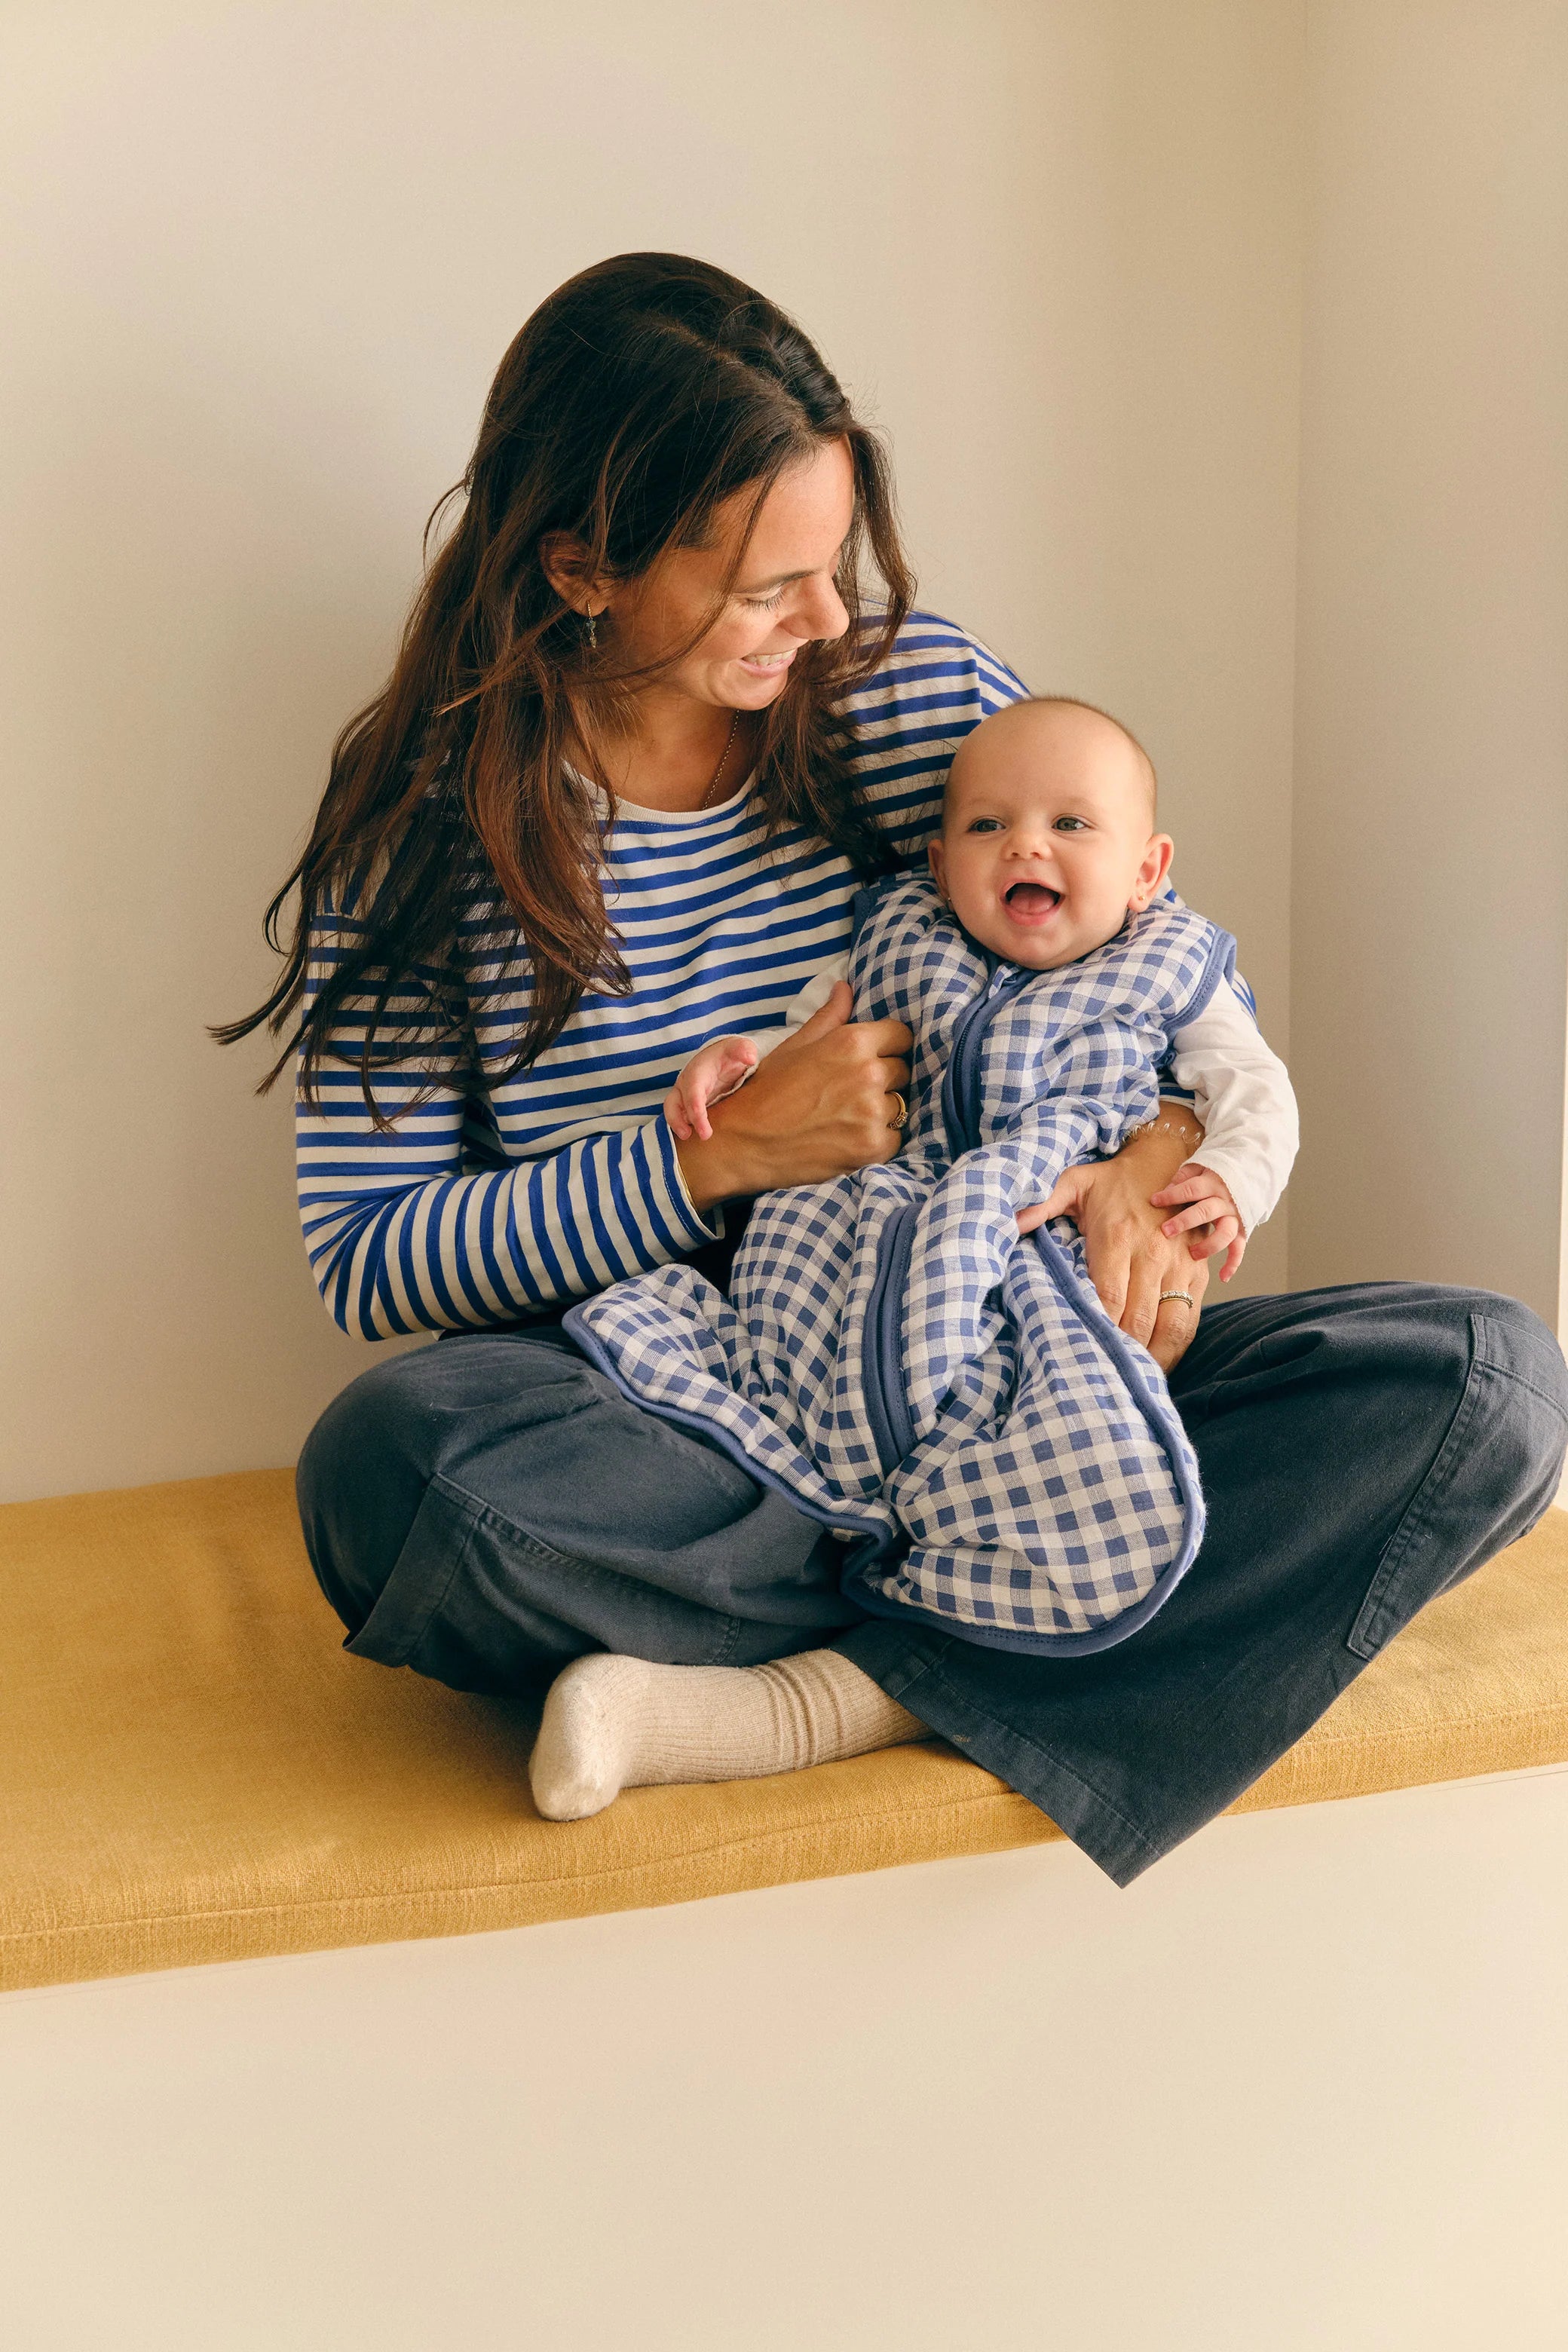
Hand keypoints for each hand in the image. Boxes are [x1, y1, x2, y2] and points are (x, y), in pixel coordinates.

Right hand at [664, 1036, 760, 1141]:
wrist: (722, 1057)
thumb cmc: (730, 1054)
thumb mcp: (739, 1047)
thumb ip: (744, 1049)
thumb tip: (750, 1058)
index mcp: (698, 1071)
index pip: (692, 1090)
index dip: (695, 1107)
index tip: (702, 1123)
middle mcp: (686, 1084)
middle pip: (675, 1102)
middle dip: (680, 1120)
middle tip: (696, 1135)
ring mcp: (685, 1095)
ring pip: (672, 1111)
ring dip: (677, 1125)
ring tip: (687, 1138)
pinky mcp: (688, 1105)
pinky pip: (680, 1117)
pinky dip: (683, 1127)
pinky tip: (693, 1139)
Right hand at [675, 980, 912, 1210]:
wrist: (745, 1142)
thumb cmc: (767, 1090)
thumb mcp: (796, 1045)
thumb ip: (829, 1016)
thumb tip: (845, 987)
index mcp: (852, 1042)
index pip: (902, 1036)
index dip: (889, 1046)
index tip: (876, 1057)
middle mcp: (868, 1074)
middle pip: (902, 1071)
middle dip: (884, 1078)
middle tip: (853, 1092)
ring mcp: (872, 1112)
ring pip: (899, 1105)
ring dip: (881, 1111)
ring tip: (848, 1116)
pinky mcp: (873, 1146)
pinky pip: (896, 1137)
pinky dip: (878, 1139)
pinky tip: (850, 1137)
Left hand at [1014, 1112, 1209, 1370]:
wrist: (1165, 1162)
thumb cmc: (1112, 1181)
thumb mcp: (1072, 1181)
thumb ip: (1042, 1202)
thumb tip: (1012, 1221)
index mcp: (1117, 1237)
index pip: (1109, 1298)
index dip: (1099, 1330)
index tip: (1084, 1353)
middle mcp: (1152, 1254)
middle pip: (1138, 1320)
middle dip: (1123, 1353)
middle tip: (1102, 1378)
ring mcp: (1179, 1265)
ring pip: (1171, 1326)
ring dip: (1155, 1358)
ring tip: (1134, 1380)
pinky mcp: (1197, 1272)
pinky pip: (1190, 1319)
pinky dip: (1176, 1346)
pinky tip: (1158, 1364)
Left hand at [1150, 1159, 1245, 1282]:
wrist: (1245, 1175)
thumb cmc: (1213, 1174)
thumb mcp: (1198, 1167)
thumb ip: (1183, 1178)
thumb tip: (1167, 1190)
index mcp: (1212, 1183)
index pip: (1191, 1189)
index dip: (1172, 1195)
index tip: (1155, 1201)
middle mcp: (1225, 1201)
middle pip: (1206, 1211)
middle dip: (1185, 1221)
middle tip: (1166, 1231)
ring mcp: (1234, 1217)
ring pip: (1225, 1233)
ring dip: (1209, 1245)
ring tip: (1192, 1254)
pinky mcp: (1242, 1230)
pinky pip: (1239, 1248)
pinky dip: (1233, 1263)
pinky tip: (1222, 1277)